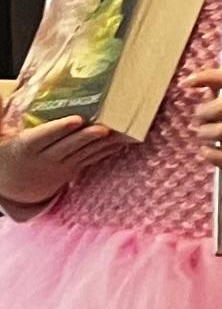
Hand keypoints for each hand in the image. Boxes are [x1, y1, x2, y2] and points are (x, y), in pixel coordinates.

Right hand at [0, 114, 123, 207]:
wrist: (13, 189)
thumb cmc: (7, 155)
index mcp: (25, 148)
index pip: (43, 137)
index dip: (60, 128)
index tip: (76, 120)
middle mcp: (45, 159)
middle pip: (69, 146)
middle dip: (87, 137)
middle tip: (104, 128)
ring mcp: (60, 167)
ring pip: (84, 154)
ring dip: (104, 144)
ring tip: (122, 132)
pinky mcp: (72, 171)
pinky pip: (91, 160)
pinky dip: (106, 151)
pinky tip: (121, 142)